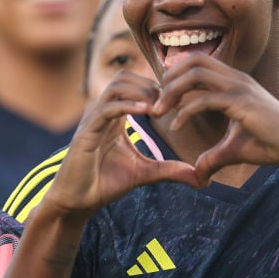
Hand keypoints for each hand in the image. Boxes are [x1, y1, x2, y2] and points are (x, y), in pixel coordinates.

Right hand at [45, 70, 199, 213]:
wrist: (77, 201)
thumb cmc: (105, 182)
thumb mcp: (144, 173)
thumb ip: (170, 169)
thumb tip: (201, 178)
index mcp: (115, 115)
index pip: (135, 85)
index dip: (157, 89)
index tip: (178, 102)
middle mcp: (102, 111)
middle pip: (125, 76)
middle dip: (150, 85)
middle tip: (170, 103)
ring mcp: (93, 119)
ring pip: (116, 86)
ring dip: (141, 92)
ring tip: (160, 108)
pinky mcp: (86, 132)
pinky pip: (107, 108)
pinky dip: (128, 106)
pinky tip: (147, 113)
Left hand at [153, 53, 278, 182]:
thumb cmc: (271, 144)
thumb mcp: (234, 150)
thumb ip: (213, 157)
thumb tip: (198, 174)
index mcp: (234, 81)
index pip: (197, 63)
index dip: (175, 77)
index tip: (163, 100)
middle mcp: (236, 78)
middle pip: (192, 60)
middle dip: (168, 78)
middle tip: (155, 102)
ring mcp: (240, 88)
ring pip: (195, 74)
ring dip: (171, 91)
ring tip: (159, 111)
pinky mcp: (242, 103)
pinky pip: (205, 98)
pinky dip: (186, 110)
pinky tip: (176, 125)